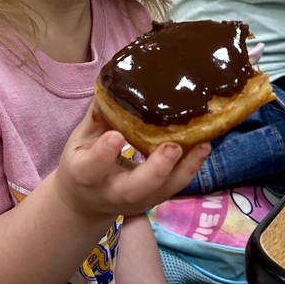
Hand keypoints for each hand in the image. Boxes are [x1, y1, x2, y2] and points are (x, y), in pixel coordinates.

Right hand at [54, 101, 209, 220]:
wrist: (86, 202)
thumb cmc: (83, 162)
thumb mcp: (81, 138)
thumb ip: (99, 116)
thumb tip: (117, 81)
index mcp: (84, 174)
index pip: (91, 168)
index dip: (104, 154)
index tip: (117, 136)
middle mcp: (111, 192)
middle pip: (135, 189)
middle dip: (156, 170)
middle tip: (172, 147)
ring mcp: (137, 200)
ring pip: (162, 191)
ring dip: (185, 169)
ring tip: (202, 144)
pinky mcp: (154, 199)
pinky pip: (175, 187)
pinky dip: (191, 167)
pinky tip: (203, 146)